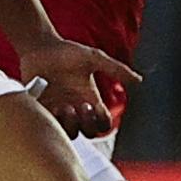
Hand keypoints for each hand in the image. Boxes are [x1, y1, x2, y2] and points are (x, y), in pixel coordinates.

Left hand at [20, 39, 141, 137]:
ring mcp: (60, 112)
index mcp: (91, 100)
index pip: (103, 124)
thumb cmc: (68, 52)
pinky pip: (49, 126)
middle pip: (88, 132)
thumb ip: (116, 69)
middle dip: (88, 124)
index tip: (97, 106)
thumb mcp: (94, 58)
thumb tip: (140, 81)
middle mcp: (77, 109)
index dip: (103, 121)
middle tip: (81, 106)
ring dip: (70, 123)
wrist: (41, 47)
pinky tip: (52, 105)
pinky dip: (52, 120)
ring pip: (70, 133)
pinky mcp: (42, 110)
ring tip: (64, 106)